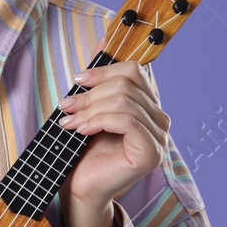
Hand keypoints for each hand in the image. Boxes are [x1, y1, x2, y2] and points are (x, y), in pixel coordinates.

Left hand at [55, 60, 168, 206]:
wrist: (80, 187)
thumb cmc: (84, 150)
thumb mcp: (91, 107)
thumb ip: (100, 79)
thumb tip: (104, 38)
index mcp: (148, 105)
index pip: (134, 71)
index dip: (104, 71)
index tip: (77, 81)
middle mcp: (159, 119)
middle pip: (126, 85)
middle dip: (91, 94)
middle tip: (66, 107)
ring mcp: (160, 137)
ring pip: (124, 102)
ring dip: (90, 109)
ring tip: (70, 122)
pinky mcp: (152, 152)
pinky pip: (127, 121)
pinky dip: (100, 121)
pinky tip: (82, 131)